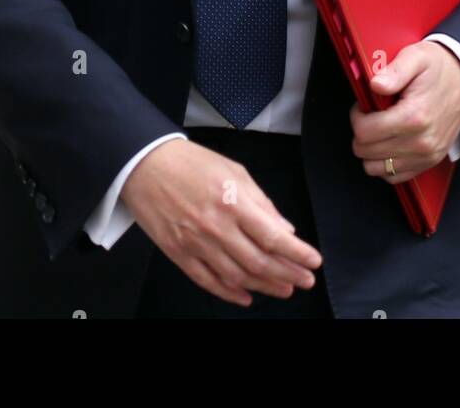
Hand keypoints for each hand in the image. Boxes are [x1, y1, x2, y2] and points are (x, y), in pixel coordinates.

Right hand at [121, 139, 322, 306]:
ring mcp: (196, 243)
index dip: (297, 253)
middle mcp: (216, 226)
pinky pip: (209, 281)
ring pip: (237, 276)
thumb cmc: (190, 163)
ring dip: (265, 286)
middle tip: (305, 280)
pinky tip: (246, 296)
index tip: (313, 261)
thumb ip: (261, 201)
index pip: (272, 236)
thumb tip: (284, 228)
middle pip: (259, 261)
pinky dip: (229, 293)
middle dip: (288, 274)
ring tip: (284, 289)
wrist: (146, 165)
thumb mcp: (234, 170)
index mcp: (233, 201)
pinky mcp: (180, 254)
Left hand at [351, 41, 459, 182]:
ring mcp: (426, 156)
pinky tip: (388, 143)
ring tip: (378, 129)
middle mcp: (420, 142)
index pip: (365, 132)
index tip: (363, 106)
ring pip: (376, 168)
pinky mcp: (429, 162)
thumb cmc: (440, 69)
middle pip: (367, 151)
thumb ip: (394, 71)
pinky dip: (385, 163)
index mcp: (414, 116)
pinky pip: (394, 176)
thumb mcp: (416, 57)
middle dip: (361, 132)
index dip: (357, 117)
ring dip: (370, 150)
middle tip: (371, 115)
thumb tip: (375, 85)